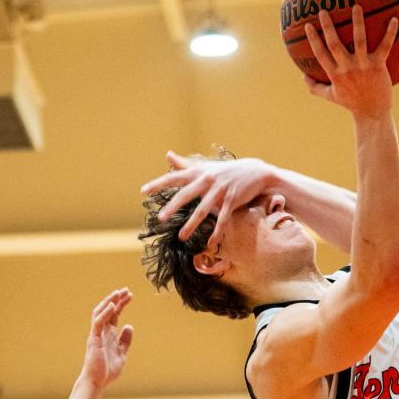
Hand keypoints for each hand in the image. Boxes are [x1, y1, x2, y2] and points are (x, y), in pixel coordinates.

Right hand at [82, 290, 132, 391]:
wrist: (97, 382)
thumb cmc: (107, 371)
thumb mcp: (122, 354)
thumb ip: (125, 341)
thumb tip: (129, 326)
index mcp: (109, 334)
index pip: (115, 314)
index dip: (122, 304)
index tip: (130, 295)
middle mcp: (102, 331)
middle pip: (108, 310)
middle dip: (116, 299)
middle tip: (126, 290)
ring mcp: (97, 334)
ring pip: (101, 312)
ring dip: (109, 302)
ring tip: (118, 293)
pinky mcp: (94, 339)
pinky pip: (98, 322)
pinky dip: (105, 313)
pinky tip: (112, 306)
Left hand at [141, 153, 271, 250]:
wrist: (255, 172)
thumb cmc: (226, 171)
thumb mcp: (205, 166)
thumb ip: (186, 165)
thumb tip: (168, 156)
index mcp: (198, 172)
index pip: (174, 177)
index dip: (158, 184)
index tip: (143, 191)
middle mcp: (207, 180)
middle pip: (186, 194)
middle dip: (172, 207)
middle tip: (160, 218)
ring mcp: (220, 191)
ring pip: (203, 210)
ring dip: (191, 224)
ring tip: (181, 237)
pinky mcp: (232, 201)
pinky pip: (222, 219)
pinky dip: (216, 232)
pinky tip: (210, 243)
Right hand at [303, 6, 397, 118]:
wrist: (373, 113)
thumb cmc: (352, 103)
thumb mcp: (331, 96)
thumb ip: (316, 87)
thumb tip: (303, 77)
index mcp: (335, 74)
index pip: (320, 54)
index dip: (313, 39)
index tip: (307, 25)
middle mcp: (347, 68)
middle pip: (334, 44)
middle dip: (328, 26)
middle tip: (324, 10)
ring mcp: (363, 66)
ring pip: (359, 40)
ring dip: (358, 22)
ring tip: (356, 6)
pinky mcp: (378, 66)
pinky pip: (385, 46)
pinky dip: (390, 33)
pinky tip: (393, 19)